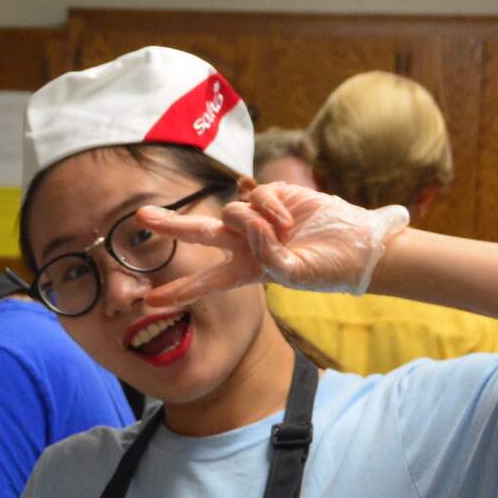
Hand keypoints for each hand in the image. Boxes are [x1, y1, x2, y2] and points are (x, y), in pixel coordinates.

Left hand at [136, 181, 409, 309]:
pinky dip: (271, 207)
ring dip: (254, 221)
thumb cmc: (326, 269)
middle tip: (140, 217)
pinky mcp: (272, 194)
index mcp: (244, 272)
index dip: (178, 291)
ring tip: (283, 231)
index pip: (204, 283)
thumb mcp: (292, 273)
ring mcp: (256, 218)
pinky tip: (288, 217)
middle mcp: (244, 244)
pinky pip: (255, 195)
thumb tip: (247, 222)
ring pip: (231, 211)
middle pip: (198, 232)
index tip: (148, 302)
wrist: (357, 245)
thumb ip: (265, 253)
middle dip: (169, 225)